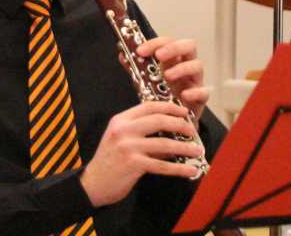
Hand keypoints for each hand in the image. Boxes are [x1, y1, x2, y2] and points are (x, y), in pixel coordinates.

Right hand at [79, 100, 204, 206]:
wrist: (93, 183)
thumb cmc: (109, 160)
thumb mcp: (119, 138)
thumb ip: (139, 131)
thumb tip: (169, 131)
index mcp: (121, 120)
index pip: (149, 106)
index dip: (169, 107)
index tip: (183, 112)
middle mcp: (124, 130)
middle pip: (159, 120)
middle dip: (180, 125)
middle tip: (192, 131)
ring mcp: (128, 147)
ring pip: (164, 143)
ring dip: (185, 147)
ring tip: (197, 150)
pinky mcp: (134, 165)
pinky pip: (162, 165)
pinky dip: (179, 168)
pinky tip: (189, 170)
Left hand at [137, 36, 209, 119]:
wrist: (171, 123)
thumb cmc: (162, 97)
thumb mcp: (146, 81)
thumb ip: (136, 67)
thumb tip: (122, 54)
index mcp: (172, 60)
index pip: (167, 42)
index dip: (154, 43)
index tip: (140, 50)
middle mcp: (185, 66)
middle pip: (189, 46)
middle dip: (174, 48)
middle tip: (159, 56)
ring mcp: (194, 81)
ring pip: (197, 66)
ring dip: (182, 68)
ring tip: (168, 76)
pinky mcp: (200, 98)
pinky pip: (204, 91)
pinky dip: (195, 92)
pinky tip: (184, 95)